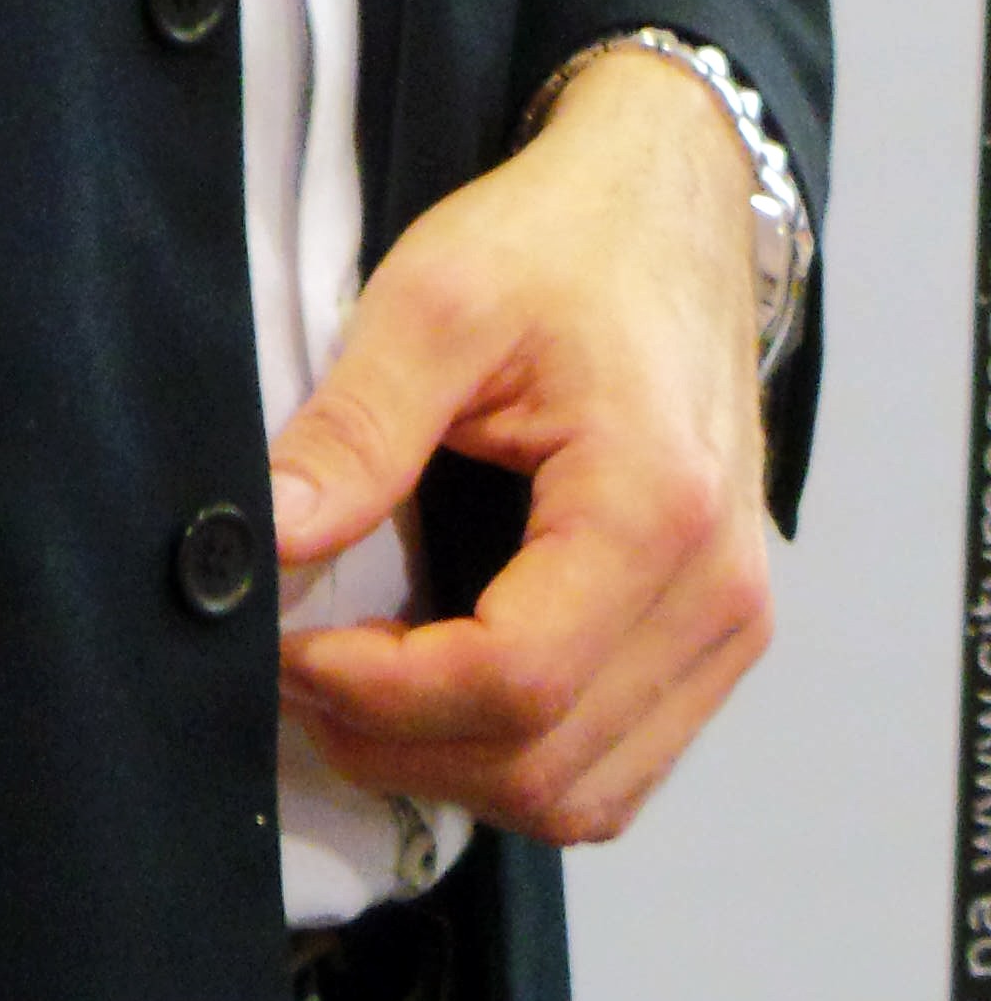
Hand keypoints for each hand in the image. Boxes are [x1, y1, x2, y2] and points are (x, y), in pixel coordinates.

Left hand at [269, 45, 771, 844]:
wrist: (669, 207)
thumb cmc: (561, 241)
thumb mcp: (436, 299)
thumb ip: (356, 427)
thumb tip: (269, 542)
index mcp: (656, 505)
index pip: (514, 681)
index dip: (380, 694)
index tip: (285, 651)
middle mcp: (718, 590)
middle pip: (546, 764)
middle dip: (401, 744)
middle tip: (296, 676)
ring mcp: (731, 622)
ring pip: (584, 793)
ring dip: (454, 770)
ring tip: (352, 692)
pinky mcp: (716, 631)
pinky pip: (617, 764)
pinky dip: (517, 757)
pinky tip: (434, 693)